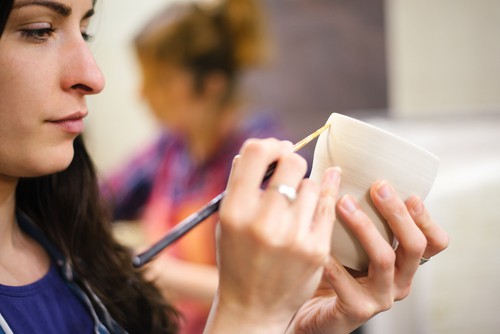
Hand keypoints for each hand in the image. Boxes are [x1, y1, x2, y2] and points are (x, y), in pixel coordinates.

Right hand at [204, 139, 341, 333]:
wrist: (253, 306)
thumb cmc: (238, 257)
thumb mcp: (226, 219)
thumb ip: (241, 181)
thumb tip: (269, 148)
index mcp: (234, 211)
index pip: (256, 152)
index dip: (270, 144)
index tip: (278, 149)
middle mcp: (263, 222)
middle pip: (293, 162)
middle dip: (292, 162)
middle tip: (291, 172)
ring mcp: (293, 237)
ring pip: (312, 184)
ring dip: (305, 187)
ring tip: (295, 203)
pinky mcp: (316, 249)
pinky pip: (327, 205)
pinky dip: (324, 195)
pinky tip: (325, 187)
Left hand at [287, 180, 448, 333]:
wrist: (308, 309)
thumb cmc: (331, 270)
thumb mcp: (351, 243)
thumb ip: (359, 217)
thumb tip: (349, 173)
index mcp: (404, 263)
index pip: (434, 242)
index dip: (426, 217)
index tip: (410, 193)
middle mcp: (399, 281)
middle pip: (414, 245)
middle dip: (397, 212)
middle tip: (378, 187)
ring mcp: (380, 298)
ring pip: (384, 260)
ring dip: (365, 227)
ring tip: (343, 204)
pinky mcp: (356, 311)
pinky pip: (346, 283)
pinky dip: (333, 261)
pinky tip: (320, 243)